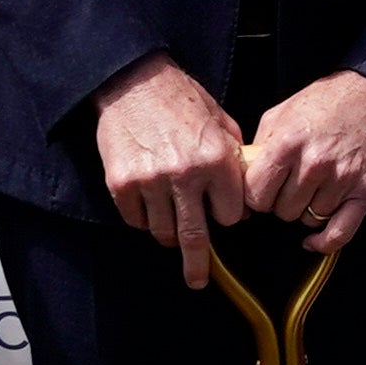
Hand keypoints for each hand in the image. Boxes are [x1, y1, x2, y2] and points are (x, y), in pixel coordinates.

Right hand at [91, 54, 247, 284]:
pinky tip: (149, 205)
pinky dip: (143, 219)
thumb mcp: (223, 125)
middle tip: (198, 281)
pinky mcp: (122, 183)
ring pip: (163, 232)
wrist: (134, 83)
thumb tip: (244, 194)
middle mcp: (186, 175)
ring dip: (169, 235)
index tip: (224, 214)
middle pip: (197, 236)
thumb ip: (234, 161)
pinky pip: (135, 219)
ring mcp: (151, 181)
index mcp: (218, 162)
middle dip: (200, 265)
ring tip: (171, 227)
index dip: (229, 217)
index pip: (232, 216)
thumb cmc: (183, 101)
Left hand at [243, 70, 365, 256]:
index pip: (255, 195)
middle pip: (282, 211)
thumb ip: (261, 147)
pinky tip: (313, 240)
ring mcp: (342, 180)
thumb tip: (244, 176)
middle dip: (281, 203)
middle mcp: (314, 165)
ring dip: (306, 211)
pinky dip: (324, 242)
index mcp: (287, 145)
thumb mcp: (281, 114)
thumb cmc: (327, 101)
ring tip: (311, 191)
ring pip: (308, 219)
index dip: (254, 197)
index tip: (260, 193)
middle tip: (289, 188)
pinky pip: (340, 231)